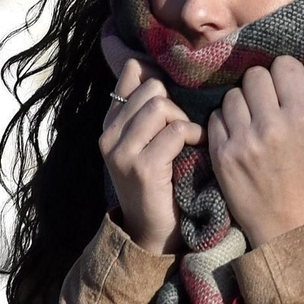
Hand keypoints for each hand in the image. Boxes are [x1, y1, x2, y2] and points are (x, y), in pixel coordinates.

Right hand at [99, 59, 202, 253]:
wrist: (153, 233)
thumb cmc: (160, 183)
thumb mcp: (147, 142)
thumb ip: (150, 111)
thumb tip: (172, 71)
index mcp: (110, 124)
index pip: (131, 71)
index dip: (160, 74)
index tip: (177, 94)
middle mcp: (108, 135)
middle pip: (151, 87)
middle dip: (176, 103)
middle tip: (184, 128)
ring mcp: (122, 152)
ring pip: (161, 105)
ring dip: (185, 120)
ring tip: (190, 140)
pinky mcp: (142, 168)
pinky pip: (175, 131)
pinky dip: (193, 136)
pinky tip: (196, 148)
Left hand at [206, 56, 303, 248]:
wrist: (285, 225)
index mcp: (302, 118)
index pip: (284, 65)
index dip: (283, 72)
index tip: (282, 84)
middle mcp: (271, 124)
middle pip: (254, 75)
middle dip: (259, 84)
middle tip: (263, 102)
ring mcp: (243, 139)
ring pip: (231, 95)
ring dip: (239, 102)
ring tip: (248, 119)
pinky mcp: (221, 153)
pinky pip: (214, 118)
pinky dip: (223, 122)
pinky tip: (235, 134)